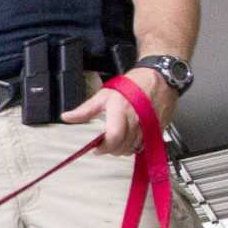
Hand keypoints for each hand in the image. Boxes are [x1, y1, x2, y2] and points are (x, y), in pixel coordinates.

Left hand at [61, 69, 177, 155]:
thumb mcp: (104, 95)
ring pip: (133, 149)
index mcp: (121, 111)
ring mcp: (149, 126)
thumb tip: (67, 117)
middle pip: (122, 147)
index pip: (113, 137)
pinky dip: (135, 146)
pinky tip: (131, 138)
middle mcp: (137, 120)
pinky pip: (145, 145)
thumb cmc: (133, 85)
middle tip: (105, 144)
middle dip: (111, 149)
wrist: (159, 78)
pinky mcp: (158, 130)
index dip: (104, 147)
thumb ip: (85, 110)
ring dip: (123, 148)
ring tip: (118, 139)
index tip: (97, 148)